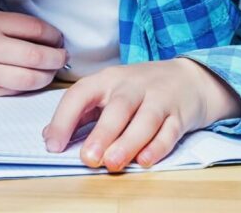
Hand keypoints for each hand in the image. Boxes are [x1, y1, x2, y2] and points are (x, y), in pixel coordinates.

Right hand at [0, 12, 68, 95]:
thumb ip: (10, 25)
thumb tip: (44, 35)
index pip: (36, 28)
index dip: (53, 35)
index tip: (58, 38)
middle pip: (38, 55)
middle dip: (57, 57)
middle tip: (62, 56)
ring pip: (30, 78)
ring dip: (48, 75)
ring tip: (50, 70)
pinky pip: (14, 91)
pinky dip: (28, 87)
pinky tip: (32, 81)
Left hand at [41, 58, 240, 171]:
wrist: (191, 77)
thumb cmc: (142, 89)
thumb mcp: (110, 92)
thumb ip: (82, 112)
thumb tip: (50, 136)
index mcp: (109, 79)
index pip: (82, 93)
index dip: (65, 118)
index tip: (53, 145)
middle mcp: (134, 85)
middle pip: (118, 107)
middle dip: (102, 133)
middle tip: (88, 158)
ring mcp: (160, 99)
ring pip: (145, 120)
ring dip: (129, 142)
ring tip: (113, 163)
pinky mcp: (180, 114)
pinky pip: (170, 131)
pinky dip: (158, 146)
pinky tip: (145, 160)